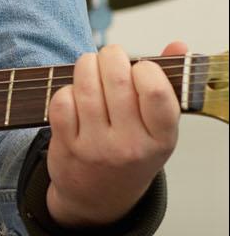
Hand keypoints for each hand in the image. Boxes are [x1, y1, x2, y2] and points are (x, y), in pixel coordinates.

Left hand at [44, 41, 185, 226]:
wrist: (100, 195)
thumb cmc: (132, 151)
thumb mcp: (157, 126)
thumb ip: (167, 83)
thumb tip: (178, 45)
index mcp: (161, 137)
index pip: (156, 91)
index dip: (144, 67)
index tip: (139, 66)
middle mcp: (131, 144)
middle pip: (116, 80)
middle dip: (110, 55)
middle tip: (109, 55)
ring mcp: (97, 146)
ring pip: (86, 86)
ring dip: (85, 65)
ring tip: (90, 65)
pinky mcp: (68, 145)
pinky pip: (62, 101)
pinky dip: (65, 89)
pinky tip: (74, 92)